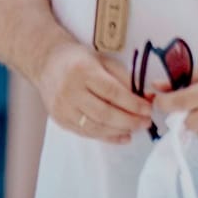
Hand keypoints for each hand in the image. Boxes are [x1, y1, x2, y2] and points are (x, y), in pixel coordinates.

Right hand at [36, 41, 150, 143]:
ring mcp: (62, 108)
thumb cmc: (81, 60)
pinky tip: (122, 136)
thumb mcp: (104, 61)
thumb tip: (146, 98)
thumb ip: (124, 79)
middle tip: (146, 122)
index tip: (149, 109)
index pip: (112, 92)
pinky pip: (86, 133)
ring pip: (95, 127)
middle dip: (129, 121)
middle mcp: (70, 91)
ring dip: (119, 131)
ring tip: (136, 129)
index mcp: (83, 72)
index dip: (133, 104)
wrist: (48, 64)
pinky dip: (106, 137)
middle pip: (104, 113)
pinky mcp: (59, 120)